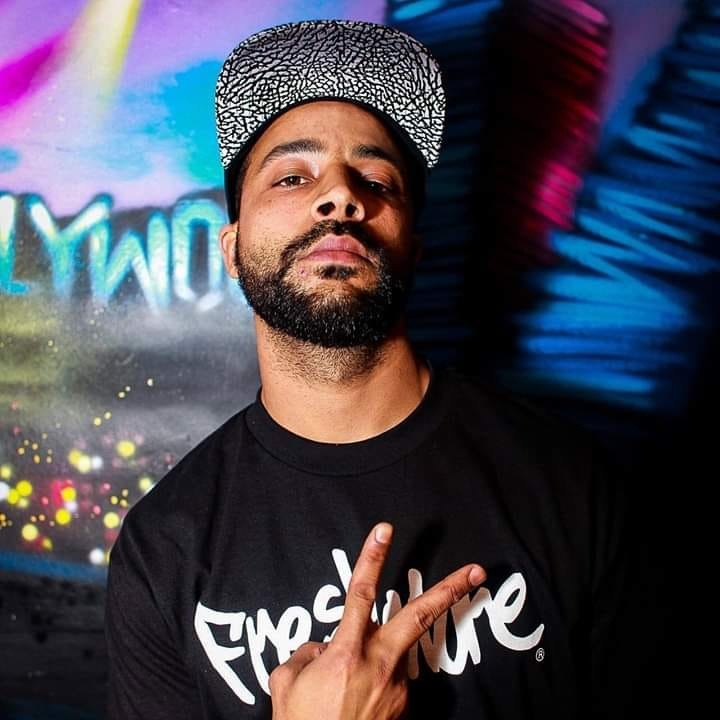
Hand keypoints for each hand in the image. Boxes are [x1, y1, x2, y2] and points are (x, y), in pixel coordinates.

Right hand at [269, 522, 485, 719]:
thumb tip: (322, 647)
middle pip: (419, 616)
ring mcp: (397, 688)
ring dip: (374, 663)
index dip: (372, 558)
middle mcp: (379, 665)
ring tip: (344, 698)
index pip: (360, 593)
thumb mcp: (286, 684)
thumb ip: (305, 654)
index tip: (385, 530)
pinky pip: (388, 684)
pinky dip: (371, 688)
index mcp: (347, 654)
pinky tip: (353, 709)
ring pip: (392, 656)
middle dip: (450, 590)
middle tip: (476, 570)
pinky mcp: (404, 708)